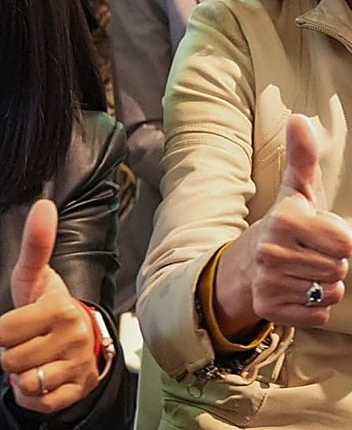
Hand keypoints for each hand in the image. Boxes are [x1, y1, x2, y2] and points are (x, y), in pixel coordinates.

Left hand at [0, 200, 100, 413]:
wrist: (88, 341)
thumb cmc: (52, 310)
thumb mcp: (38, 279)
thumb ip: (36, 245)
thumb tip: (42, 205)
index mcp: (61, 309)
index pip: (2, 333)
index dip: (4, 331)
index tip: (22, 324)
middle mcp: (73, 337)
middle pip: (8, 360)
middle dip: (13, 353)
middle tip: (32, 342)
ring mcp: (77, 365)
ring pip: (22, 382)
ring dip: (23, 375)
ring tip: (38, 359)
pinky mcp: (76, 389)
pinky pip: (37, 401)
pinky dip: (34, 394)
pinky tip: (45, 376)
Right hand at [215, 115, 351, 334]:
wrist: (246, 266)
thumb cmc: (286, 224)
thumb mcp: (297, 190)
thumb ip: (303, 156)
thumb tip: (299, 117)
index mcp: (286, 219)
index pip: (347, 242)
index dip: (341, 239)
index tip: (321, 233)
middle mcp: (273, 251)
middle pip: (341, 268)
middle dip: (333, 262)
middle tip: (310, 254)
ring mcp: (269, 282)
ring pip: (331, 291)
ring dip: (324, 284)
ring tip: (303, 271)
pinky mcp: (269, 309)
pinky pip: (319, 316)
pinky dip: (315, 309)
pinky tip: (297, 292)